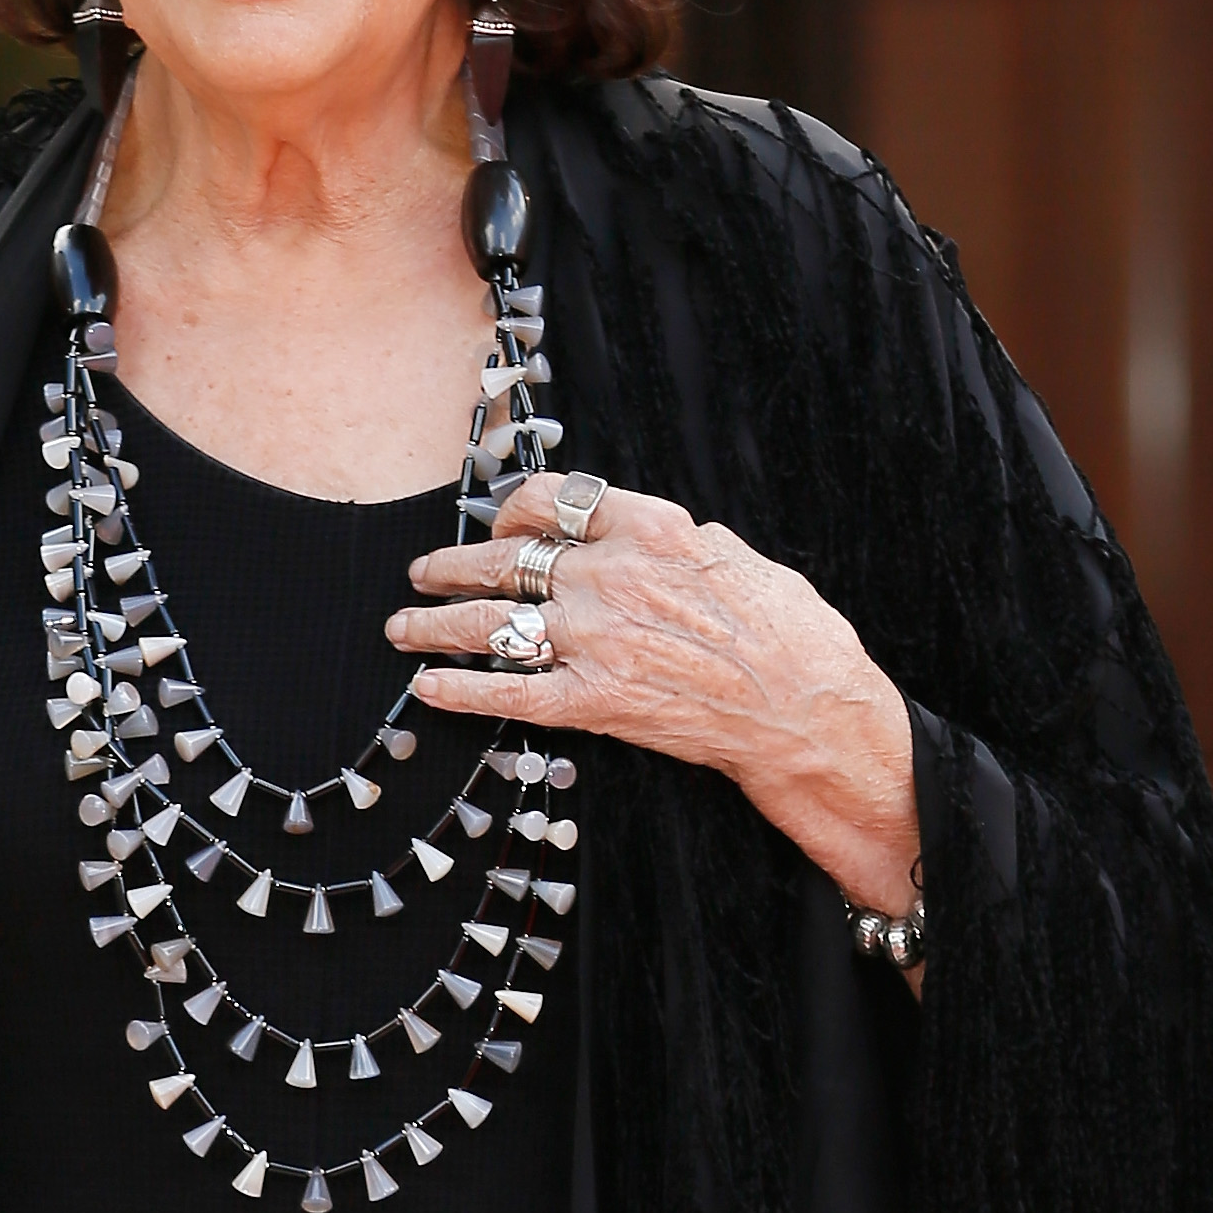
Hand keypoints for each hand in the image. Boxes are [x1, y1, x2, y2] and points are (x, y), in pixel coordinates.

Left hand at [388, 479, 922, 926]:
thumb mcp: (737, 557)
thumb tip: (646, 537)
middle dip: (454, 565)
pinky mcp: (594, 703)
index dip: (514, 507)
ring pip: (492, 622)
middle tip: (425, 571)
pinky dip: (459, 691)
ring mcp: (597, 641)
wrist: (808, 713)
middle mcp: (612, 577)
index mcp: (651, 530)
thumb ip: (678, 543)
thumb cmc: (790, 637)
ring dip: (435, 623)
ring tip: (403, 625)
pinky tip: (427, 688)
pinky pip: (509, 694)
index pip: (557, 499)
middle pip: (509, 558)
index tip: (497, 519)